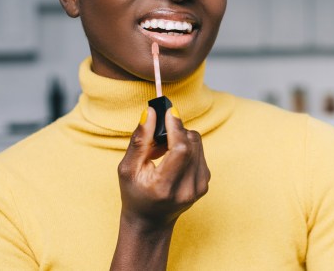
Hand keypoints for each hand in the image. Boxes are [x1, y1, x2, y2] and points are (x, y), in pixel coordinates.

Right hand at [117, 107, 210, 230]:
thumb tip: (151, 112)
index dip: (176, 126)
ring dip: (181, 138)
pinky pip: (200, 151)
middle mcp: (187, 189)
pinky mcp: (206, 182)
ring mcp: (200, 187)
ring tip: (162, 150)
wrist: (151, 221)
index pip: (181, 149)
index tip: (168, 111)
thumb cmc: (135, 194)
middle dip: (176, 130)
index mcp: (165, 187)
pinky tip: (172, 158)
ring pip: (197, 144)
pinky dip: (187, 147)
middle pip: (191, 143)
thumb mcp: (128, 169)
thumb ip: (140, 140)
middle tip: (158, 136)